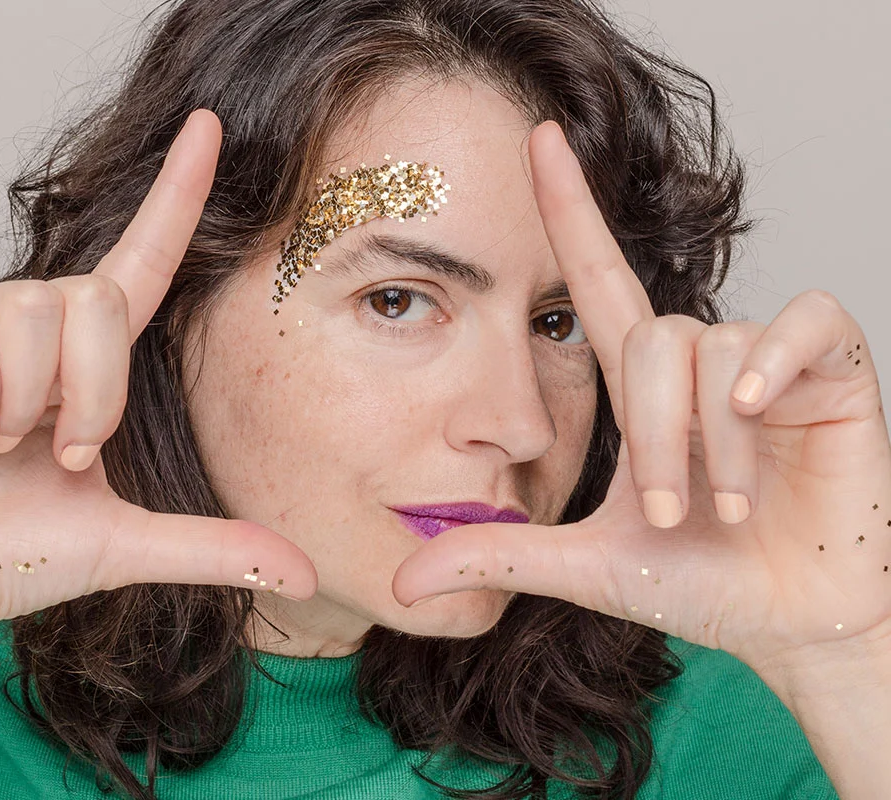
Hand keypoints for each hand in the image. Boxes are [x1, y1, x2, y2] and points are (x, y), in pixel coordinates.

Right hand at [0, 109, 315, 639]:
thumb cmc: (8, 554)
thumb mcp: (124, 544)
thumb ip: (211, 547)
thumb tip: (304, 575)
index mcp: (87, 360)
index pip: (143, 260)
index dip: (178, 195)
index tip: (211, 126)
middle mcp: (34, 326)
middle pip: (100, 299)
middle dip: (97, 393)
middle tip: (67, 452)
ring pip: (39, 310)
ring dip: (37, 399)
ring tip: (7, 446)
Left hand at [393, 120, 890, 672]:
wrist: (794, 621)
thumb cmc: (700, 584)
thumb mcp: (586, 565)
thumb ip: (499, 558)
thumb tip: (402, 584)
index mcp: (640, 388)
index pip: (594, 277)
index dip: (568, 208)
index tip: (538, 138)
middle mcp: (697, 362)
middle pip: (652, 339)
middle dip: (656, 436)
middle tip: (672, 514)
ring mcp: (767, 364)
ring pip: (718, 350)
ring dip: (715, 441)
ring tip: (727, 508)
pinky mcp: (835, 371)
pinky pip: (805, 324)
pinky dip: (780, 361)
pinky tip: (765, 410)